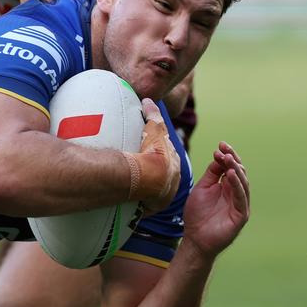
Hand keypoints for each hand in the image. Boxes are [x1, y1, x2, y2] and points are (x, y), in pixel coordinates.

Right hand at [126, 99, 179, 214]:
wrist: (148, 177)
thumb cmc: (152, 153)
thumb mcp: (153, 129)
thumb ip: (152, 115)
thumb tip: (149, 100)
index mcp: (173, 163)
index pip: (169, 158)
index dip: (160, 155)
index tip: (150, 154)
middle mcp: (172, 180)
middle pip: (164, 176)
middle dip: (156, 174)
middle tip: (142, 171)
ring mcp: (164, 195)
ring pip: (156, 191)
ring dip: (148, 189)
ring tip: (135, 187)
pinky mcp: (154, 206)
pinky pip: (147, 204)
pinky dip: (141, 202)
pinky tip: (132, 200)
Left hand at [182, 142, 249, 257]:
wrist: (194, 238)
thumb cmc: (197, 214)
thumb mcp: (202, 189)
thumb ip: (211, 174)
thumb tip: (218, 155)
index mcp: (226, 187)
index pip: (231, 168)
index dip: (228, 155)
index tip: (221, 144)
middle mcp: (235, 194)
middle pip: (239, 172)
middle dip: (232, 159)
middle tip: (224, 149)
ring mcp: (239, 204)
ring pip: (242, 183)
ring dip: (236, 169)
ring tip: (228, 158)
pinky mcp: (241, 215)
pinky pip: (241, 197)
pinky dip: (237, 185)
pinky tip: (232, 175)